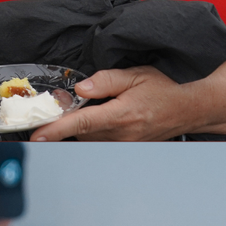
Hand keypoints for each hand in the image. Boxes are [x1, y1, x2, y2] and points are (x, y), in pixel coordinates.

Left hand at [35, 64, 192, 139]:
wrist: (187, 111)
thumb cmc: (162, 90)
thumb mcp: (135, 75)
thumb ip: (106, 81)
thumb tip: (81, 89)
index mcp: (122, 114)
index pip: (82, 123)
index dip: (57, 130)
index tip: (37, 136)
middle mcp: (122, 135)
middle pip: (80, 133)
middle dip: (66, 122)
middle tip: (61, 106)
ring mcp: (125, 145)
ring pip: (89, 140)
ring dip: (80, 128)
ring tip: (87, 111)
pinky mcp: (126, 149)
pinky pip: (100, 143)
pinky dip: (92, 133)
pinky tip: (99, 120)